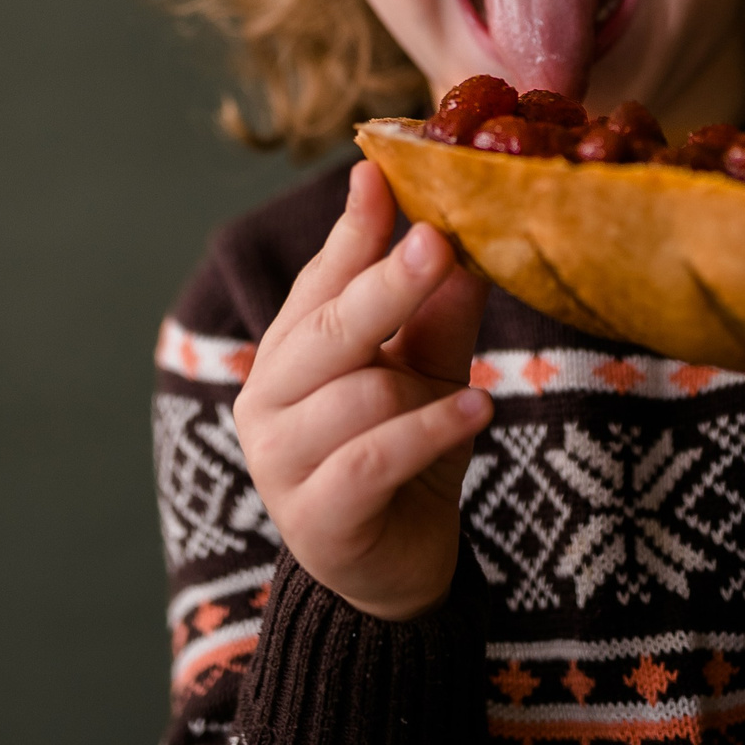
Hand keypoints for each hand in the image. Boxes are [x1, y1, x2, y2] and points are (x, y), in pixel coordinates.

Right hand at [231, 161, 492, 618]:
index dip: (352, 229)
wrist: (396, 569)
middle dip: (386, 282)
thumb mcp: (431, 373)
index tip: (378, 174)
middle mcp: (269, 396)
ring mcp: (280, 459)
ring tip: (473, 396)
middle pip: (329, 325)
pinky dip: (427, 433)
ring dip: (423, 393)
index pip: (320, 278)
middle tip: (437, 242)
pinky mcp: (313, 517)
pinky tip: (475, 414)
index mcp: (292, 350)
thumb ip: (439, 314)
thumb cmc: (407, 454)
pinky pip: (371, 459)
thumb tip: (467, 243)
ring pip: (356, 396)